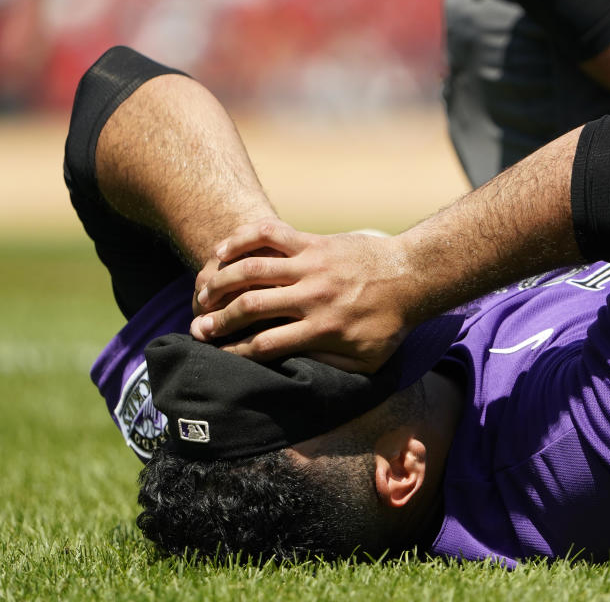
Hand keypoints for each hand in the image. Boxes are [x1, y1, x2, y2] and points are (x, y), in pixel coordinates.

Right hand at [190, 219, 416, 372]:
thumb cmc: (389, 324)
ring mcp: (311, 265)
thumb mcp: (368, 361)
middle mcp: (312, 297)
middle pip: (251, 307)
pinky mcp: (313, 242)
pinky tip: (222, 251)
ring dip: (221, 281)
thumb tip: (298, 375)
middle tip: (198, 329)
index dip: (235, 352)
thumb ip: (332, 369)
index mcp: (322, 329)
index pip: (266, 344)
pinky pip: (269, 234)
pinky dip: (242, 239)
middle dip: (218, 320)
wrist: (412, 276)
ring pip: (253, 269)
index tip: (217, 356)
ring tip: (202, 294)